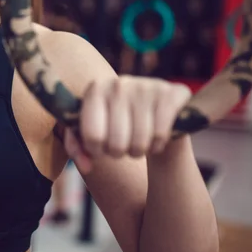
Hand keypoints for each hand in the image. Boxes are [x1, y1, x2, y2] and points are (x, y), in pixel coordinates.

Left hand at [64, 76, 191, 173]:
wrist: (155, 110)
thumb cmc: (116, 124)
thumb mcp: (91, 133)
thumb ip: (79, 150)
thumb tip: (86, 167)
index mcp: (95, 90)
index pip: (92, 136)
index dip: (96, 151)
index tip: (100, 147)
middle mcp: (118, 84)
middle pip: (116, 144)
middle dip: (118, 153)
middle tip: (121, 145)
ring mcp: (146, 86)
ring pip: (139, 142)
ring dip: (138, 151)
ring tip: (137, 142)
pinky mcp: (172, 93)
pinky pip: (160, 135)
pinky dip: (157, 146)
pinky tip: (154, 138)